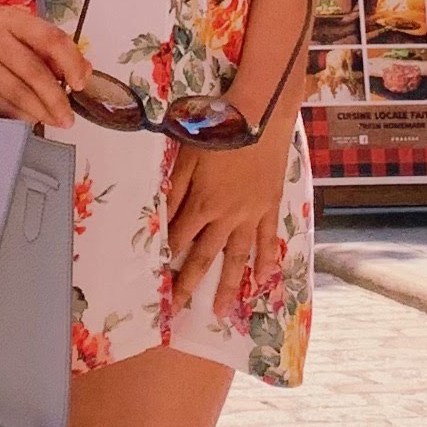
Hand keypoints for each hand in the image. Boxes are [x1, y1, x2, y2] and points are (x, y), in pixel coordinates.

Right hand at [0, 0, 90, 136]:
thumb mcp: (23, 25)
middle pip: (32, 72)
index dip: (70, 62)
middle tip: (68, 117)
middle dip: (55, 99)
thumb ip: (53, 47)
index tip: (79, 83)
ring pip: (14, 92)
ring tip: (54, 120)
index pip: (49, 39)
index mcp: (13, 19)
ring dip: (39, 112)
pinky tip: (30, 118)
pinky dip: (18, 115)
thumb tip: (83, 72)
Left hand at [165, 120, 293, 316]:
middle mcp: (226, 216)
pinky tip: (262, 280)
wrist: (258, 117)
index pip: (179, 239)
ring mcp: (251, 215)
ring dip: (228, 285)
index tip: (157, 280)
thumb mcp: (186, 157)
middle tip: (180, 308)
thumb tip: (160, 219)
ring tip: (221, 310)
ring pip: (237, 257)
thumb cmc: (216, 131)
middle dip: (190, 284)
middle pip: (205, 256)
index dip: (168, 259)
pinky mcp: (270, 207)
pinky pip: (267, 240)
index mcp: (202, 203)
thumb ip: (174, 190)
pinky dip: (266, 261)